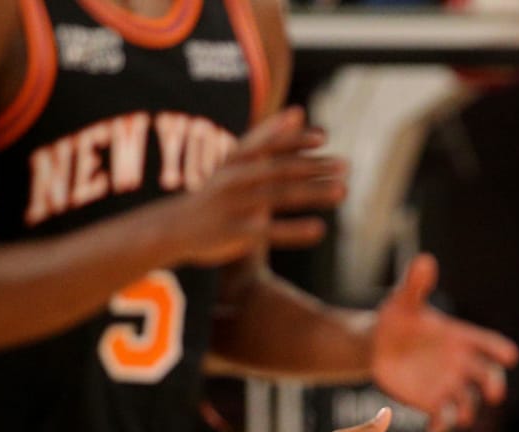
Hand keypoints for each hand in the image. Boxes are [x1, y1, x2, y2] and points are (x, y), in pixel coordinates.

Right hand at [178, 106, 346, 265]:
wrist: (173, 228)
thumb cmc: (215, 193)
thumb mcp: (238, 162)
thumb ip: (268, 137)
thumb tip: (298, 111)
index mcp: (238, 161)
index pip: (268, 144)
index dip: (295, 139)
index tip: (323, 138)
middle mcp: (236, 179)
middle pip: (280, 169)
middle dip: (314, 166)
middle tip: (346, 166)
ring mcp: (235, 205)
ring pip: (279, 196)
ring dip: (313, 193)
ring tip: (343, 191)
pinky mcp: (236, 233)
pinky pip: (269, 231)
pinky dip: (295, 230)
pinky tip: (319, 230)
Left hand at [372, 254, 518, 431]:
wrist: (377, 345)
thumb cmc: (396, 318)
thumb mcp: (404, 301)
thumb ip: (415, 285)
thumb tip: (424, 260)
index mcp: (461, 338)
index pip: (487, 344)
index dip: (499, 349)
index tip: (510, 356)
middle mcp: (462, 363)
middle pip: (487, 377)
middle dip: (493, 384)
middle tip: (493, 392)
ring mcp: (450, 385)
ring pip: (469, 403)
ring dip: (468, 411)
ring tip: (461, 416)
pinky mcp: (433, 402)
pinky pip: (444, 419)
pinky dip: (442, 425)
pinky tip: (433, 428)